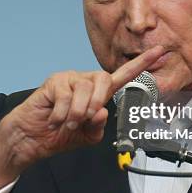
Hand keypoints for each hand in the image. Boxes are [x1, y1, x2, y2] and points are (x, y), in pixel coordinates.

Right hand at [0, 46, 164, 192]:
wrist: (32, 140)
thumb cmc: (59, 134)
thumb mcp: (87, 136)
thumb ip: (99, 125)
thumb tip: (102, 110)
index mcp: (97, 93)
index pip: (123, 76)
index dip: (142, 65)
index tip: (159, 52)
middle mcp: (85, 82)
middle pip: (103, 79)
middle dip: (96, 101)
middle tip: (84, 118)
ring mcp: (69, 80)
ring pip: (84, 90)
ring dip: (77, 113)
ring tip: (67, 122)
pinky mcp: (53, 83)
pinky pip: (65, 97)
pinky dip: (62, 114)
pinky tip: (54, 119)